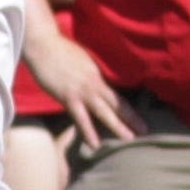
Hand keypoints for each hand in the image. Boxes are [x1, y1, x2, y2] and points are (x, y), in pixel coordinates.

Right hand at [26, 31, 142, 149]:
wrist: (43, 45)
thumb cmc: (58, 50)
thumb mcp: (81, 60)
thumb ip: (89, 74)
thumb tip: (95, 83)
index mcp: (97, 75)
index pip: (116, 94)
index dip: (128, 107)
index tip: (138, 117)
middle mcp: (94, 84)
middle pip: (117, 103)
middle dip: (132, 118)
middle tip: (145, 131)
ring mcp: (82, 91)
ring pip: (104, 112)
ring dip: (117, 126)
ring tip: (129, 139)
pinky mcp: (68, 97)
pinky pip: (81, 118)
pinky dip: (88, 132)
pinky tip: (95, 144)